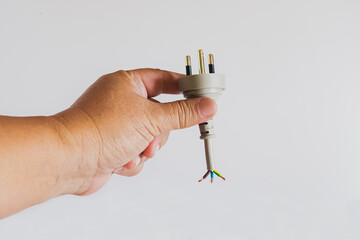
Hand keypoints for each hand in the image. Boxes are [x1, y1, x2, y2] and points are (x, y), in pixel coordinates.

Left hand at [53, 69, 216, 194]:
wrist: (70, 159)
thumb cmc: (101, 129)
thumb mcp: (151, 118)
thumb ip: (183, 113)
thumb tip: (207, 106)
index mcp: (127, 84)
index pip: (163, 79)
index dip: (183, 87)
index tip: (201, 94)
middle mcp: (121, 102)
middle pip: (159, 115)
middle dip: (158, 133)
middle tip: (153, 137)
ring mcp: (117, 125)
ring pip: (150, 138)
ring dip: (145, 149)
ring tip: (133, 151)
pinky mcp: (113, 146)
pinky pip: (137, 153)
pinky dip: (133, 160)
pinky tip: (119, 160)